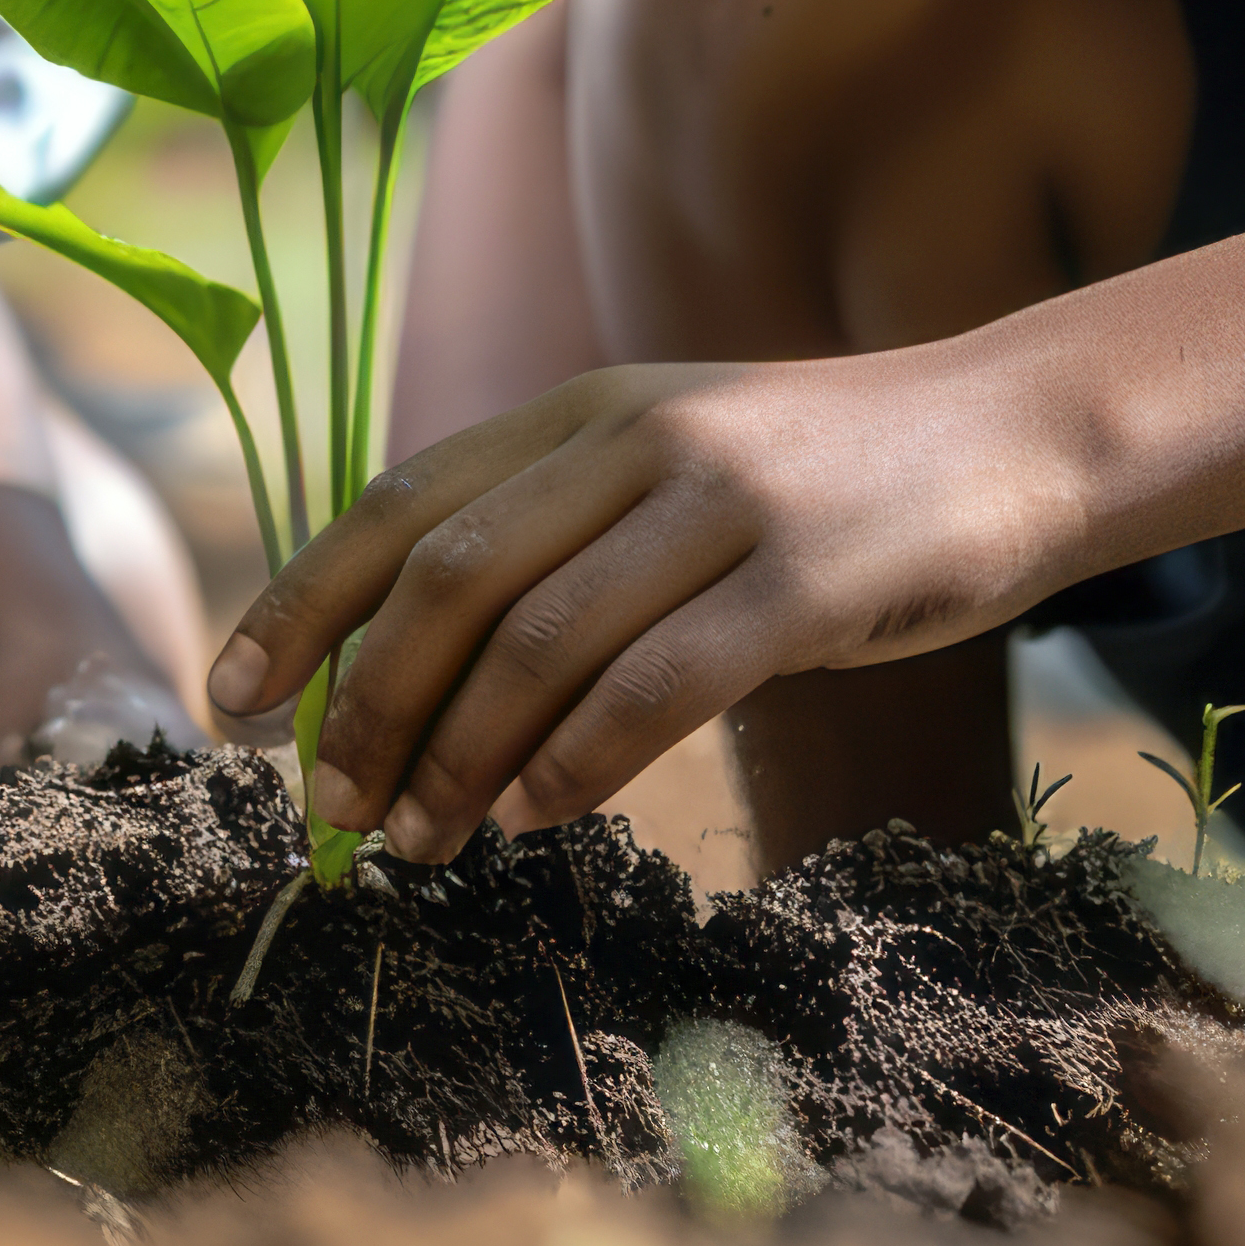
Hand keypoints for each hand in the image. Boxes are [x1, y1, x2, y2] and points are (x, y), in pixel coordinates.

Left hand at [201, 348, 1082, 865]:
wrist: (1018, 433)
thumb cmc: (823, 483)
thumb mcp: (672, 465)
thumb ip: (556, 536)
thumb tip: (407, 673)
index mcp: (584, 408)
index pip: (398, 504)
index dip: (299, 603)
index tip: (227, 698)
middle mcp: (636, 437)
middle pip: (447, 578)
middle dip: (365, 703)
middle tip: (328, 804)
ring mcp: (725, 501)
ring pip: (539, 638)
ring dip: (457, 753)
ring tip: (420, 836)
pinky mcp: (809, 578)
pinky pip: (659, 680)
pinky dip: (576, 759)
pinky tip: (534, 814)